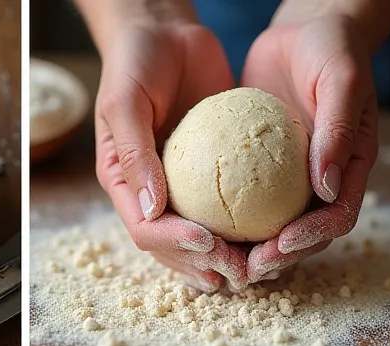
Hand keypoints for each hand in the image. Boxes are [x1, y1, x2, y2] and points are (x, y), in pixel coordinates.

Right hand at [95, 21, 248, 292]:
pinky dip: (240, 231)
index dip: (175, 243)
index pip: (146, 230)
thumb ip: (135, 154)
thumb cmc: (136, 60)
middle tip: (239, 269)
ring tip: (251, 271)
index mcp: (124, 184)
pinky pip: (222, 213)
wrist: (165, 31)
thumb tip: (152, 209)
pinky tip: (265, 240)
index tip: (209, 242)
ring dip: (222, 260)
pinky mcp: (207, 177)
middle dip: (204, 264)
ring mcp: (178, 190)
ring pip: (197, 241)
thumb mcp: (126, 102)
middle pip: (172, 248)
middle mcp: (149, 195)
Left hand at [240, 15, 377, 281]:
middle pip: (303, 239)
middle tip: (241, 268)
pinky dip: (225, 224)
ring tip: (217, 262)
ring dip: (248, 252)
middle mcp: (323, 186)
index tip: (279, 246)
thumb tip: (328, 189)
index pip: (337, 219)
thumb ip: (337, 131)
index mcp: (351, 170)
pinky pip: (244, 207)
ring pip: (272, 232)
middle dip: (275, 259)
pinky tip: (197, 231)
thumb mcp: (340, 80)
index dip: (310, 238)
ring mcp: (291, 185)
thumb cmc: (331, 48)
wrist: (303, 32)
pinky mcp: (261, 178)